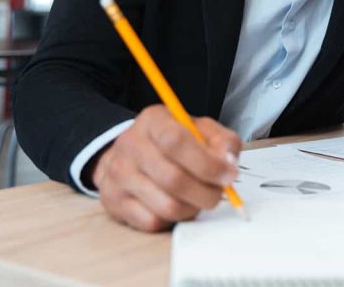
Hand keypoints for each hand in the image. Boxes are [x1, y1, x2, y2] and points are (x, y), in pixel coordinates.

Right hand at [91, 104, 241, 231]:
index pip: (177, 141)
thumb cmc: (171, 143)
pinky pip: (152, 222)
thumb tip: (228, 163)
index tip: (229, 175)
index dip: (207, 163)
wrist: (128, 156)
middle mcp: (130, 145)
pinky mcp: (114, 202)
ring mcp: (119, 175)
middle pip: (174, 179)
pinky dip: (172, 220)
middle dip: (206, 193)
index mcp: (153, 120)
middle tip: (218, 194)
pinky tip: (176, 206)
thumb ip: (221, 141)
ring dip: (192, 208)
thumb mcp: (198, 129)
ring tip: (198, 199)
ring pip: (166, 206)